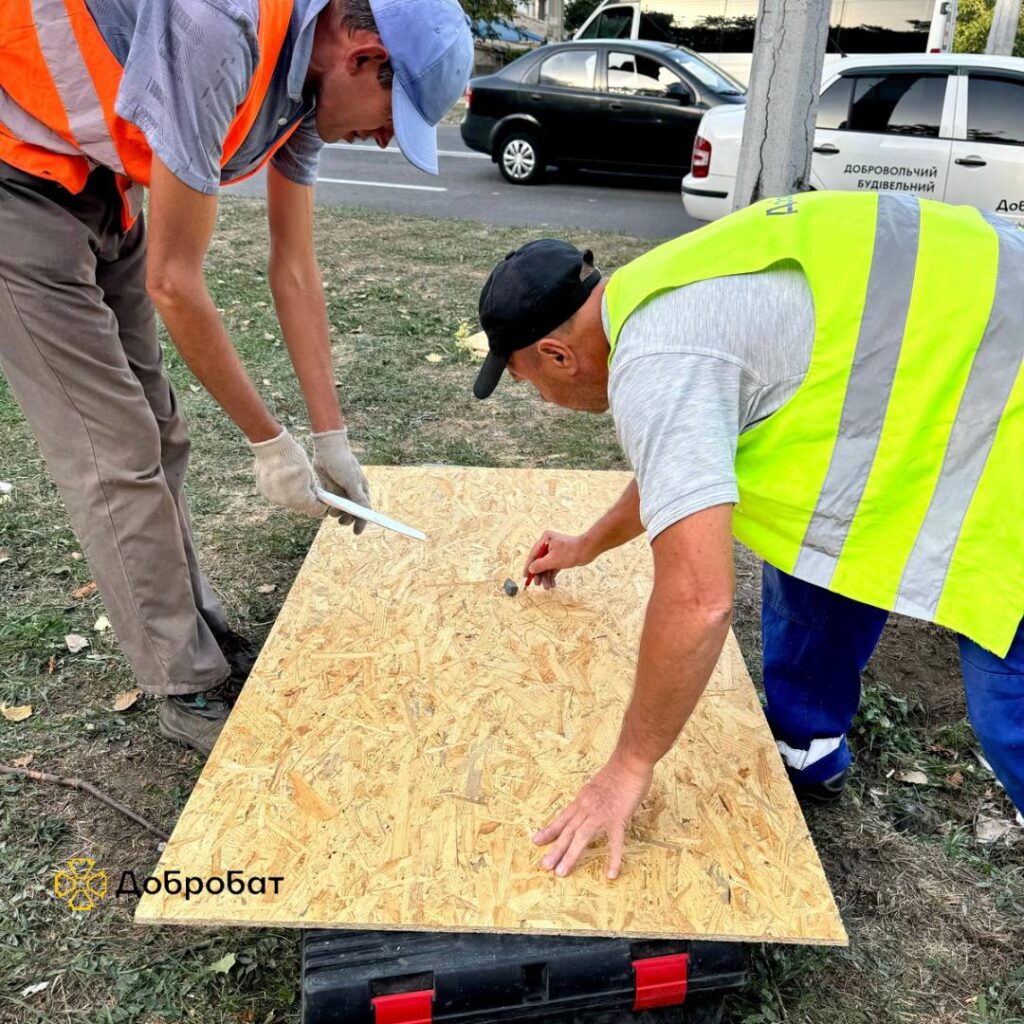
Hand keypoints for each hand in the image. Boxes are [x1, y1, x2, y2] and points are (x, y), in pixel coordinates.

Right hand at [250, 428, 325, 517]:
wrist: (271, 447)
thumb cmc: (294, 458)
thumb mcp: (309, 474)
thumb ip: (312, 489)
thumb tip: (315, 497)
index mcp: (299, 499)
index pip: (315, 509)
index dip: (320, 505)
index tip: (322, 500)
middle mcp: (285, 502)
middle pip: (300, 506)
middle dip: (306, 499)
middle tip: (309, 488)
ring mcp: (273, 498)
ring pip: (288, 501)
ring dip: (293, 495)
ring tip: (294, 481)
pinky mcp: (264, 492)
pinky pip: (277, 495)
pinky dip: (282, 490)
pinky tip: (283, 479)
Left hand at [312, 427, 371, 533]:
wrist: (327, 450)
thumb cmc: (343, 464)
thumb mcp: (352, 482)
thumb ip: (358, 498)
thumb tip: (366, 513)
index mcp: (362, 491)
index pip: (365, 510)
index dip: (362, 522)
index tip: (357, 532)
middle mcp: (352, 493)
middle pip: (352, 513)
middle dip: (347, 519)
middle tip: (341, 521)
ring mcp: (340, 491)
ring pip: (339, 509)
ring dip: (336, 513)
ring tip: (332, 511)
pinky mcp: (329, 489)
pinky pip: (329, 503)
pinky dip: (328, 507)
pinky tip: (325, 505)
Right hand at [523, 531, 594, 589]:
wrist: (588, 550)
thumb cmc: (571, 552)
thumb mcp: (552, 560)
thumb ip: (539, 565)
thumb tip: (530, 569)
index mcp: (545, 539)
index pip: (533, 554)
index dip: (528, 566)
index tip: (525, 576)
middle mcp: (549, 544)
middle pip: (539, 561)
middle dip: (539, 574)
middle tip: (537, 584)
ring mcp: (555, 551)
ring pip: (547, 566)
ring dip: (546, 577)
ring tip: (547, 587)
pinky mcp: (561, 557)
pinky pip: (553, 567)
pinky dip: (552, 576)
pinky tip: (552, 584)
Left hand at [533, 753, 653, 878]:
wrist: (631, 761)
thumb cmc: (619, 771)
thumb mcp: (598, 784)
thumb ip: (593, 797)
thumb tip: (591, 805)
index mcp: (582, 799)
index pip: (563, 818)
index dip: (549, 830)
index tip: (536, 841)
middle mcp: (587, 807)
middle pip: (568, 830)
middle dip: (556, 849)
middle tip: (545, 865)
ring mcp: (601, 813)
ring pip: (582, 836)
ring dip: (570, 855)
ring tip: (561, 872)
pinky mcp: (618, 818)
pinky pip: (615, 842)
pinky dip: (613, 858)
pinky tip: (611, 874)